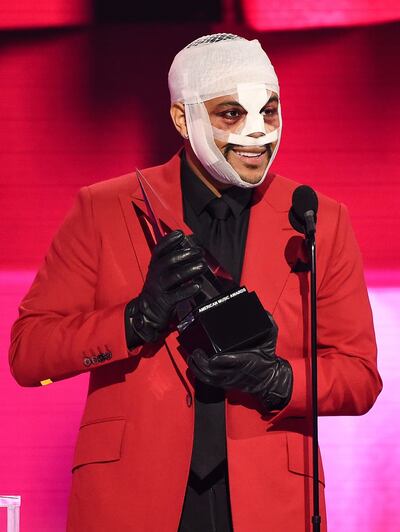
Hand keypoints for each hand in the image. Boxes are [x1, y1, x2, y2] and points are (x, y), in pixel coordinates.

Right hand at [126, 230, 206, 344]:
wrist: (148, 311)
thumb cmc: (160, 288)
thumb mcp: (162, 271)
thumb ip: (173, 260)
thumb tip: (190, 247)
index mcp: (155, 265)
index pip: (159, 249)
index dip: (169, 240)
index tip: (180, 234)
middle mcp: (155, 274)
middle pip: (168, 261)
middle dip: (185, 254)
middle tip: (199, 252)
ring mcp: (159, 288)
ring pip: (174, 276)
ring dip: (190, 270)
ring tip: (202, 266)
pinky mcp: (165, 302)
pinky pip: (177, 295)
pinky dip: (188, 289)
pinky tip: (197, 285)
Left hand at [187, 315, 292, 410]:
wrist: (268, 379)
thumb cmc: (266, 358)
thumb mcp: (270, 340)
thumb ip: (270, 326)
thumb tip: (266, 314)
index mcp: (245, 361)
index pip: (228, 361)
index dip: (218, 359)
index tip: (212, 355)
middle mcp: (234, 372)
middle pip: (213, 370)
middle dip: (202, 362)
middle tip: (196, 350)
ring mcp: (228, 379)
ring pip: (208, 377)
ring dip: (197, 367)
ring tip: (192, 356)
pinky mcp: (224, 383)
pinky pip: (208, 381)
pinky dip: (198, 373)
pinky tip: (193, 363)